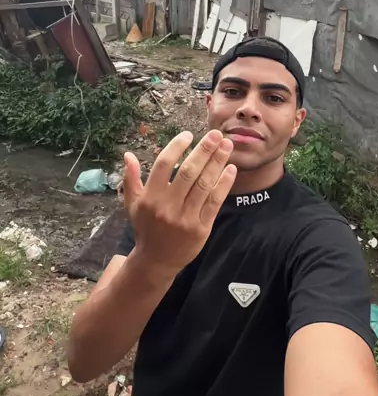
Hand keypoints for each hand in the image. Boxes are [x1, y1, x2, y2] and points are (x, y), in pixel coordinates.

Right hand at [123, 131, 236, 277]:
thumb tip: (128, 155)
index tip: (188, 134)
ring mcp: (185, 218)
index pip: (164, 165)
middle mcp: (167, 207)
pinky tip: (230, 168)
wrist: (157, 261)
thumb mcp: (133, 204)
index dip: (177, 147)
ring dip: (217, 162)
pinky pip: (214, 202)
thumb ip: (131, 179)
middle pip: (188, 172)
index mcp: (150, 198)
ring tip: (226, 145)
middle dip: (204, 150)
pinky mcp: (201, 228)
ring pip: (204, 184)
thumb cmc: (145, 227)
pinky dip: (224, 184)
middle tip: (216, 134)